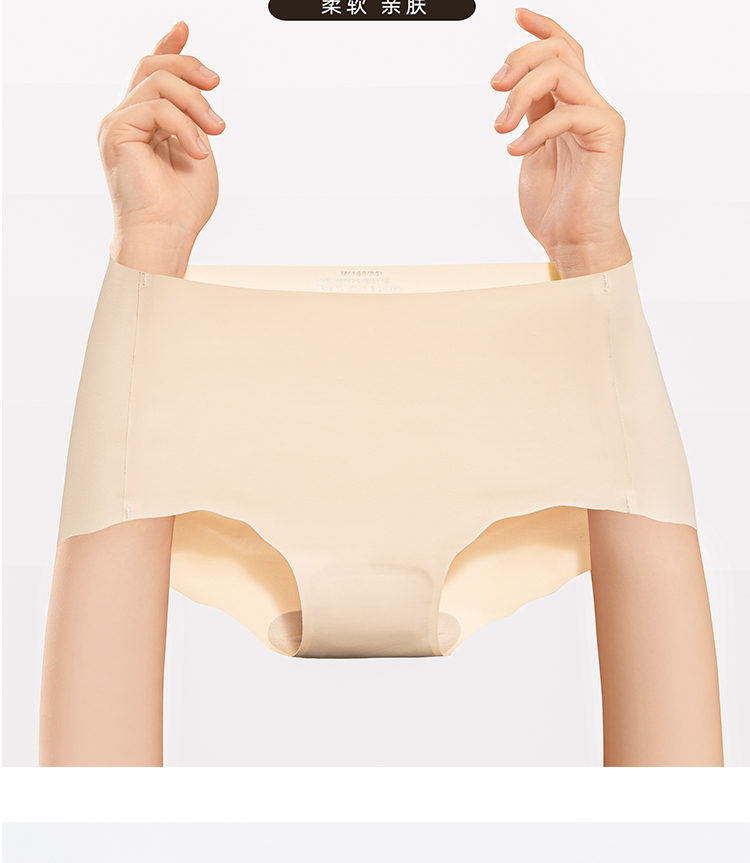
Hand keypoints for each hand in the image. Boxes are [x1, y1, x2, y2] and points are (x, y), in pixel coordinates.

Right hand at [97, 21, 224, 274]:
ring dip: (195, 102)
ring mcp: (118, 124)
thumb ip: (194, 120)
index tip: (184, 28)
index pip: (150, 73)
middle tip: (216, 84)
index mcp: (145, 125)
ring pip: (157, 81)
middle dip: (188, 66)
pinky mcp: (116, 132)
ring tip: (215, 130)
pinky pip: (155, 106)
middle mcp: (126, 120)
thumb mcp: (198, 152)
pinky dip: (184, 126)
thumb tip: (200, 93)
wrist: (165, 234)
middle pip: (152, 66)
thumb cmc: (182, 207)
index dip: (167, 48)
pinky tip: (198, 150)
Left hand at [491, 8, 631, 277]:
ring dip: (520, 93)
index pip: (562, 51)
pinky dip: (534, 129)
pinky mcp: (607, 135)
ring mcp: (599, 117)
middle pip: (560, 50)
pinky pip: (567, 112)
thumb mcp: (528, 151)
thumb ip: (526, 116)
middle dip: (520, 59)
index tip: (517, 16)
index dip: (541, 29)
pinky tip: (515, 151)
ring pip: (561, 71)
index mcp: (568, 106)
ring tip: (501, 126)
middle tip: (495, 87)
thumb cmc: (552, 206)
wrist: (572, 242)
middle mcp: (587, 104)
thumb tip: (511, 90)